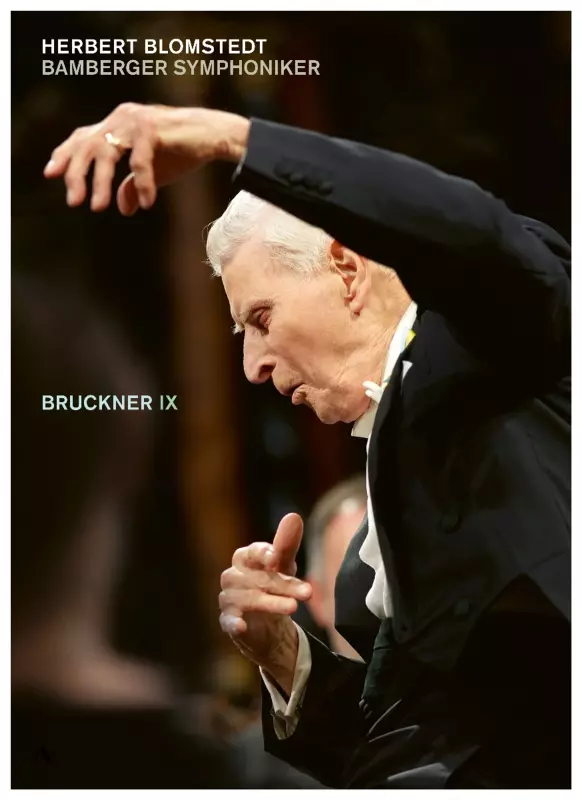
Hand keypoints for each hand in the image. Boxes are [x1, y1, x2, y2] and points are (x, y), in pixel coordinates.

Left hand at [43, 102, 249, 214]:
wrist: (215, 136)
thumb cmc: (185, 151)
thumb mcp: (155, 173)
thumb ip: (133, 186)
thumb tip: (122, 208)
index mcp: (118, 125)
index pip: (83, 138)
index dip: (66, 154)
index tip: (51, 174)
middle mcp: (121, 118)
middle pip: (87, 145)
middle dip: (76, 174)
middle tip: (74, 202)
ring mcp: (135, 120)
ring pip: (107, 152)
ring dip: (100, 182)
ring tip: (97, 207)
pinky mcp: (153, 128)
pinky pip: (139, 162)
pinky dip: (142, 184)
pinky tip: (145, 204)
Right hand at [219, 513, 310, 686]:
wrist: (267, 624)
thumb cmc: (274, 586)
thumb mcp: (283, 565)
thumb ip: (287, 544)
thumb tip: (294, 516)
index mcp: (245, 558)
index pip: (253, 552)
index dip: (264, 554)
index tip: (276, 559)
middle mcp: (233, 576)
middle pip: (257, 578)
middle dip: (283, 584)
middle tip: (308, 592)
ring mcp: (229, 599)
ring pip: (248, 599)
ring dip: (270, 603)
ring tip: (293, 607)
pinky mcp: (228, 621)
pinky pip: (228, 621)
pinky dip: (233, 623)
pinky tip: (241, 626)